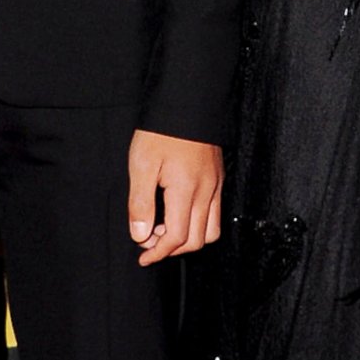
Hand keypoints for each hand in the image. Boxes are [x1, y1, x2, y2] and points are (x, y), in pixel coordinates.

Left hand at [128, 131, 223, 266]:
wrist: (186, 104)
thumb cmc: (161, 131)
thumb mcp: (142, 165)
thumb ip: (141, 203)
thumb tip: (141, 236)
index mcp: (186, 190)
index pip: (177, 237)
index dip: (158, 252)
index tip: (142, 255)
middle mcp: (206, 192)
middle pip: (197, 240)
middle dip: (172, 249)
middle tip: (149, 242)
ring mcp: (215, 186)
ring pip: (211, 231)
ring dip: (189, 239)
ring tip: (165, 229)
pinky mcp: (218, 179)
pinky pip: (215, 213)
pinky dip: (199, 224)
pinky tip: (179, 213)